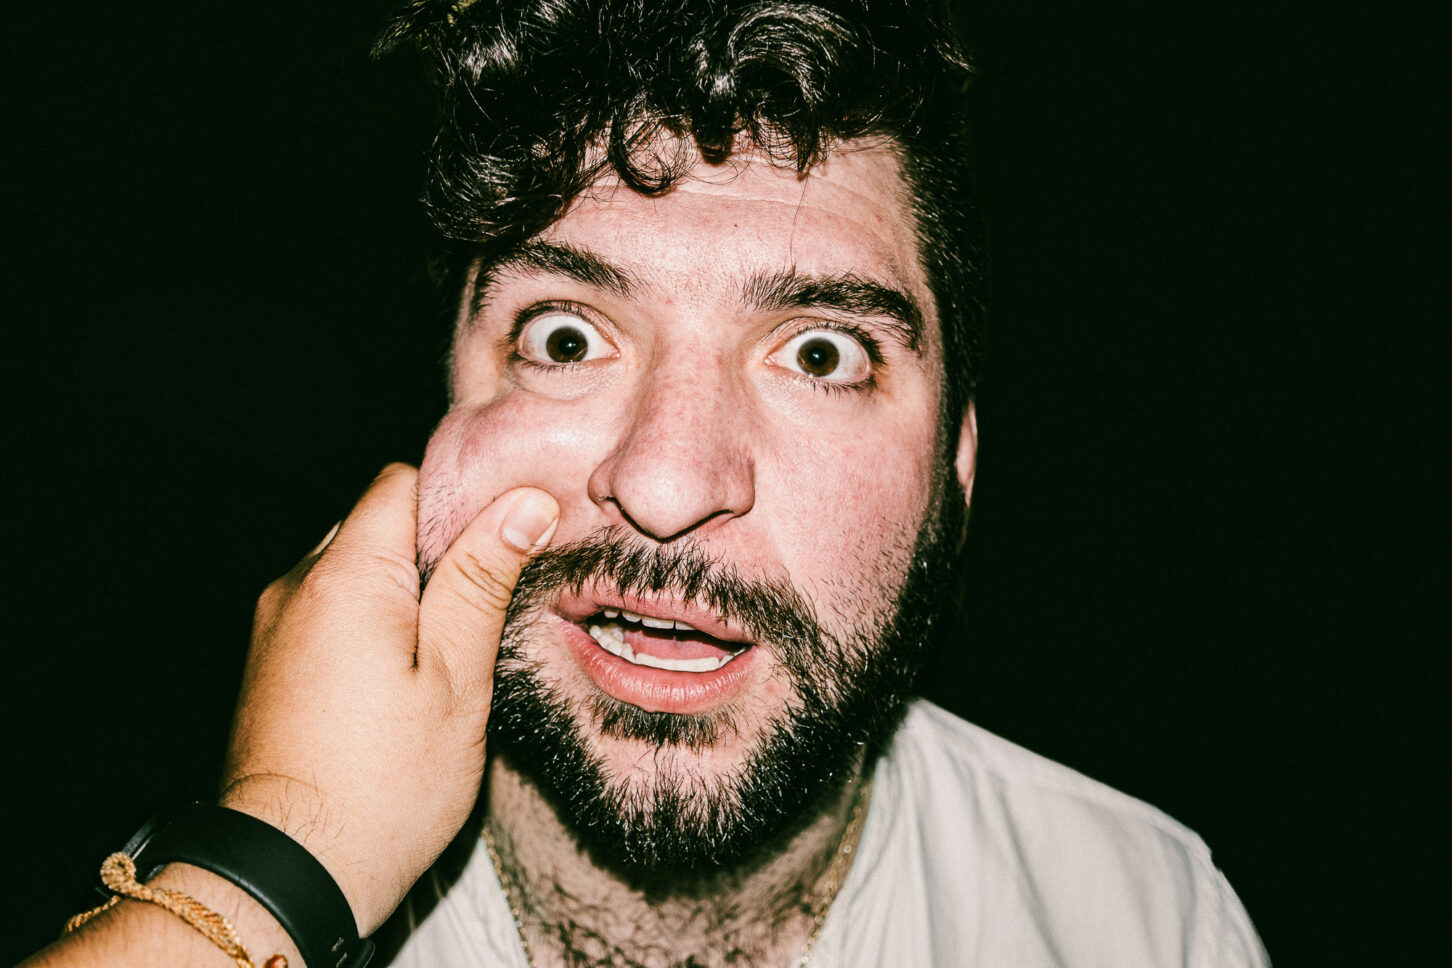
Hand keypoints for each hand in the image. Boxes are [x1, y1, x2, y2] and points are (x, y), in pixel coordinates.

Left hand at [219, 464, 557, 933]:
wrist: (290, 872)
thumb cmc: (385, 785)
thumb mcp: (456, 679)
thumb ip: (482, 581)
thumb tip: (525, 502)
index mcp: (346, 576)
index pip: (402, 481)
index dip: (459, 497)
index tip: (504, 539)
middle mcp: (296, 584)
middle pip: (375, 522)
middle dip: (432, 547)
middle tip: (484, 603)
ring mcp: (272, 624)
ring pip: (350, 567)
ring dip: (399, 588)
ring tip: (445, 648)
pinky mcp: (266, 662)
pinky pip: (325, 609)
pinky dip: (366, 620)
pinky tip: (401, 675)